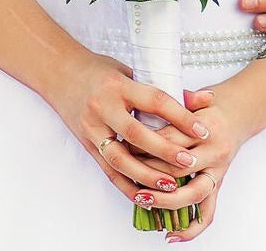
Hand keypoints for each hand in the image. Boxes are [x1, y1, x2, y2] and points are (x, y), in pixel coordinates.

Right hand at [51, 52, 211, 204]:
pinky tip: (145, 195)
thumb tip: (204, 99)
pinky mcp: (86, 144)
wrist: (60, 73)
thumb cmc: (100, 71)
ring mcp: (92, 128)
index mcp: (119, 86)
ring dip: (146, 175)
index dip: (181, 116)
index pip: (155, 101)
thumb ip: (166, 88)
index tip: (203, 130)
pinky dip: (127, 185)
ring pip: (119, 159)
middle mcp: (103, 108)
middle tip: (190, 161)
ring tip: (171, 185)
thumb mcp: (132, 72)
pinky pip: (107, 170)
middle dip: (165, 151)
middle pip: (137, 134)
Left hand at [131, 83, 253, 241]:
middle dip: (148, 171)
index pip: (170, 139)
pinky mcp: (219, 182)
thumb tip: (141, 113)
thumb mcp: (194, 98)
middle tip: (125, 169)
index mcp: (206, 126)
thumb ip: (173, 104)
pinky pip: (209, 210)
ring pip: (193, 192)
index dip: (145, 144)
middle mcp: (215, 150)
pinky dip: (193, 227)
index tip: (124, 144)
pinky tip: (173, 235)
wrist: (240, 111)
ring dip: (166, 200)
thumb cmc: (212, 104)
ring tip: (142, 199)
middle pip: (177, 167)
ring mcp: (219, 169)